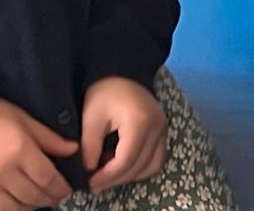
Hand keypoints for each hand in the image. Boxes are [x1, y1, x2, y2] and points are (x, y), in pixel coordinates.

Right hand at [0, 97, 77, 210]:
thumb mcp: (26, 120)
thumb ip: (50, 139)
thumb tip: (74, 150)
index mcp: (20, 151)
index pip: (47, 178)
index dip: (60, 188)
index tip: (66, 191)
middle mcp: (2, 172)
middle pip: (31, 195)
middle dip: (47, 199)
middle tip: (54, 198)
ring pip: (9, 209)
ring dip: (26, 209)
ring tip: (34, 204)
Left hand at [80, 76, 166, 192]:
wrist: (122, 70)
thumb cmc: (104, 91)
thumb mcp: (91, 118)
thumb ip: (89, 148)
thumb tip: (90, 171)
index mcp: (140, 122)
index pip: (126, 160)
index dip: (107, 176)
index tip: (89, 182)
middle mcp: (157, 127)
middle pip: (139, 166)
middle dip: (115, 179)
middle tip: (94, 181)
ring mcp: (163, 128)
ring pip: (151, 166)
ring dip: (129, 174)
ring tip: (108, 170)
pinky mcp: (163, 130)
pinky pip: (157, 158)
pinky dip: (140, 167)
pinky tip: (122, 163)